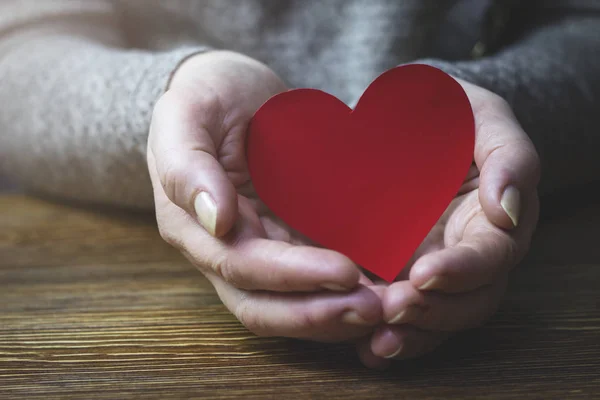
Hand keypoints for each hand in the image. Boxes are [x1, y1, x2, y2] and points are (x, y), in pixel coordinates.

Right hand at [147, 51, 380, 341]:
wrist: (229, 93)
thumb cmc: (206, 96)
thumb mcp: (185, 112)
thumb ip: (187, 165)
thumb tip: (215, 220)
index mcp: (192, 227)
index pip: (242, 267)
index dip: (292, 277)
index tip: (345, 272)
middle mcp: (223, 252)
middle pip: (265, 305)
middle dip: (319, 314)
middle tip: (376, 309)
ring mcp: (258, 251)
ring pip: (291, 306)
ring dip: (337, 316)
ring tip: (390, 309)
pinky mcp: (287, 244)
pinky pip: (313, 284)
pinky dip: (344, 296)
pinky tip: (384, 293)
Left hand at [357, 80, 540, 367]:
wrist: (403, 119)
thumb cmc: (449, 114)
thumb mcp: (483, 116)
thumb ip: (509, 156)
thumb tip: (509, 211)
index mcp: (494, 222)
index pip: (490, 258)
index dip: (462, 271)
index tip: (425, 273)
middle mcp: (467, 255)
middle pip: (467, 302)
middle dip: (433, 313)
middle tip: (392, 309)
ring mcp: (432, 269)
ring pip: (434, 319)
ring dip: (409, 335)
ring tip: (375, 342)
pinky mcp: (398, 275)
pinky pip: (400, 316)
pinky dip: (384, 336)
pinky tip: (364, 349)